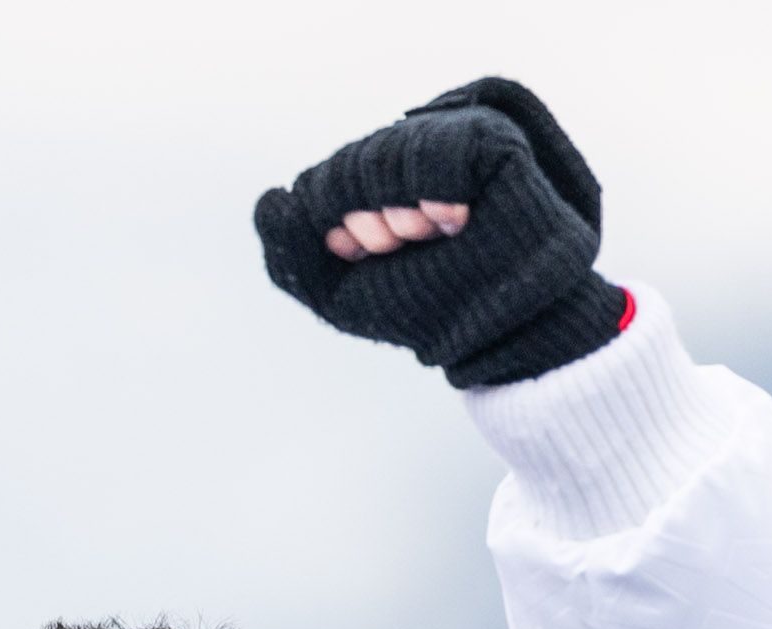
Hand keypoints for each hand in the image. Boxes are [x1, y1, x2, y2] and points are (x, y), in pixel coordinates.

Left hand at [254, 77, 631, 389]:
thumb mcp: (342, 292)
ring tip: (431, 234)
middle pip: (355, 163)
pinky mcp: (495, 146)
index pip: (325, 180)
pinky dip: (434, 186)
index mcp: (373, 188)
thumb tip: (271, 198)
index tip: (362, 253)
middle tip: (400, 246)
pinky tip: (451, 218)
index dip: (331, 217)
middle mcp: (412, 160)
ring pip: (393, 152)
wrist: (499, 338)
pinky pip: (445, 146)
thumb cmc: (428, 313)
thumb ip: (292, 253)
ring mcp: (455, 146)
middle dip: (363, 217)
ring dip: (397, 207)